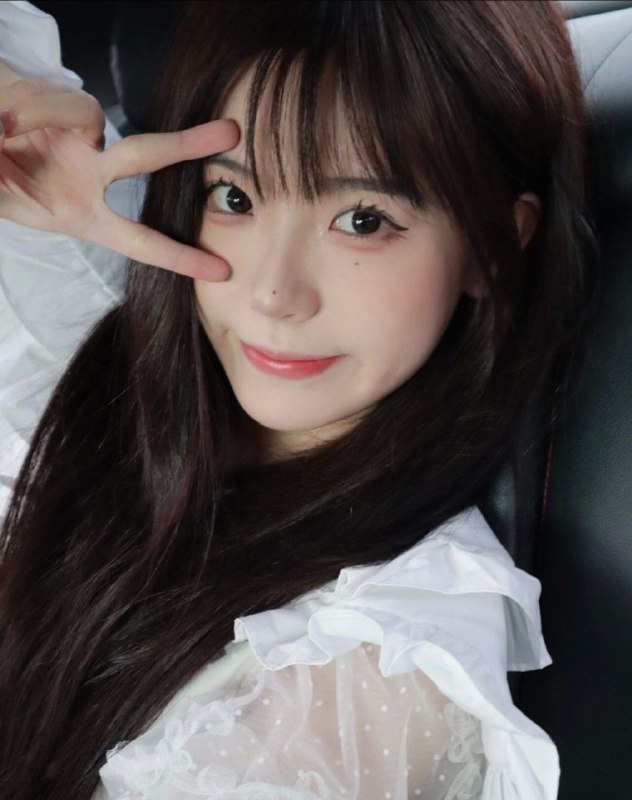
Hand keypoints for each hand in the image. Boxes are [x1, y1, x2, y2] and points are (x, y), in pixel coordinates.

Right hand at [0, 72, 238, 280]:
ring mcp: (79, 136)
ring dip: (41, 114)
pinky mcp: (62, 99)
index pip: (139, 240)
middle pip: (145, 154)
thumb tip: (10, 135)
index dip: (178, 257)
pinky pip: (58, 95)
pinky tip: (7, 113)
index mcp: (83, 214)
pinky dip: (31, 101)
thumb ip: (7, 189)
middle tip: (231, 133)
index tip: (221, 271)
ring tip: (4, 124)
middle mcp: (90, 173)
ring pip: (86, 114)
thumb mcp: (1, 198)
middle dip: (187, 144)